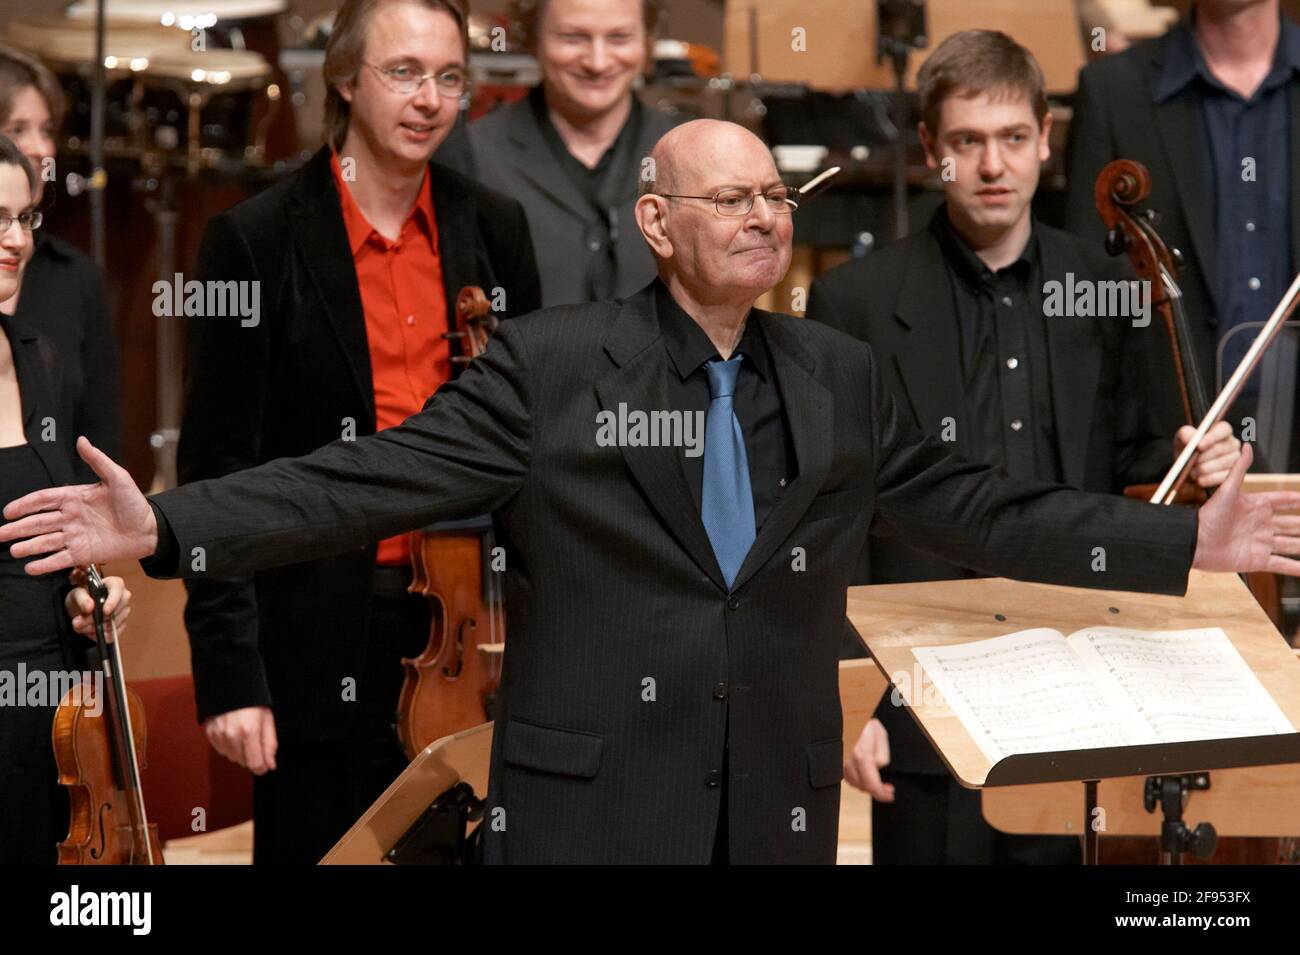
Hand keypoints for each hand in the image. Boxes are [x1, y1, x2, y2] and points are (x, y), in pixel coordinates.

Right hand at [0, 437, 156, 574]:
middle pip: (38, 523)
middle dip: (18, 528)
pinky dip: (45, 564)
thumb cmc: (135, 503)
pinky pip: (60, 559)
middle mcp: (70, 518)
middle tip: (0, 534)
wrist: (151, 529)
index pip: (43, 500)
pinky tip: (31, 568)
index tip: (8, 511)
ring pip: (46, 542)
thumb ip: (98, 460)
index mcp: (74, 498)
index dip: (25, 505)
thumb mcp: (118, 477)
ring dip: (29, 547)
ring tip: (13, 551)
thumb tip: (82, 440)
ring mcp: (75, 536)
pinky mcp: (83, 553)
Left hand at [64, 572, 131, 637]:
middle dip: (97, 619)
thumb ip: (82, 599)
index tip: (105, 611)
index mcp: (115, 584)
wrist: (80, 610)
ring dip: (94, 628)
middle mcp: (122, 598)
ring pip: (113, 624)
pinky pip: (113, 634)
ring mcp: (123, 612)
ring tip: (81, 626)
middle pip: (116, 611)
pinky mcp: (121, 625)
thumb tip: (90, 606)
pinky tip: (90, 631)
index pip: (118, 590)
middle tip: (79, 622)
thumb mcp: (77, 595)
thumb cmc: (82, 597)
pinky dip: (99, 635)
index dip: (113, 601)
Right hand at [204, 706, 277, 774]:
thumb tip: (270, 765)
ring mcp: (219, 736)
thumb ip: (269, 744)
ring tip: (244, 735)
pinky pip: (222, 750)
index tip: (265, 765)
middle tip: (255, 742)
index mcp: (249, 732)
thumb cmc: (253, 702)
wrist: (230, 686)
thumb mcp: (267, 719)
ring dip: (240, 752)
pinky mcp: (210, 735)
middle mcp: (232, 737)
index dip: (261, 768)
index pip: (254, 764)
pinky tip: (234, 734)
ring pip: (232, 758)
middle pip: (244, 762)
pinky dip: (229, 747)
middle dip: (252, 757)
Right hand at [843, 718, 894, 801]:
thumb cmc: (861, 720)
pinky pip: (846, 775)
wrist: (842, 712)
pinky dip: (856, 777)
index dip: (882, 793)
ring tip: (876, 779)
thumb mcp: (880, 734)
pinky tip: (863, 772)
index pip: (871, 784)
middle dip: (876, 789)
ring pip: (853, 783)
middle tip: (887, 788)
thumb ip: (882, 754)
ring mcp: (838, 762)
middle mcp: (846, 761)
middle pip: (862, 786)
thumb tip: (878, 766)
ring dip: (866, 784)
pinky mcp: (834, 761)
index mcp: (860, 755)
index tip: (890, 795)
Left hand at [1175, 421, 1240, 487]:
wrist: (1186, 466)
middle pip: (1220, 449)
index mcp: (1222, 430)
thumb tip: (1194, 439)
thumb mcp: (1182, 438)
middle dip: (1202, 457)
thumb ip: (1186, 434)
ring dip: (1202, 469)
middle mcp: (1232, 443)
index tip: (1198, 446)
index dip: (1211, 437)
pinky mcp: (1234, 474)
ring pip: (1220, 464)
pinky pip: (1222, 477)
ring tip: (1192, 470)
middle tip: (1190, 462)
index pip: (1223, 430)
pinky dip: (1207, 479)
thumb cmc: (1186, 448)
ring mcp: (1235, 459)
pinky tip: (1199, 479)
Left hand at [1192, 443, 1299, 574]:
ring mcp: (1261, 543)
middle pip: (1292, 524)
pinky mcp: (1257, 560)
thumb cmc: (1209, 516)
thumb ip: (1239, 469)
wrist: (1195, 542)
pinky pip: (1281, 564)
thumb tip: (1246, 446)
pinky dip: (1295, 568)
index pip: (1284, 501)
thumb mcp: (1227, 490)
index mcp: (1257, 507)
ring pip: (1291, 544)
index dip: (1297, 500)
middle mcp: (1262, 525)